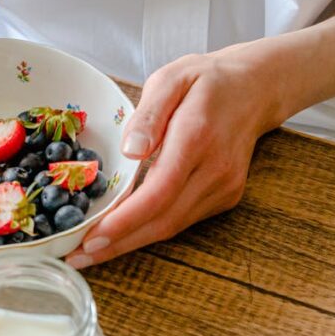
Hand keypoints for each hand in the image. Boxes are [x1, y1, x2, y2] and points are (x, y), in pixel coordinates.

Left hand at [66, 47, 286, 268]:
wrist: (256, 89)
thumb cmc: (206, 80)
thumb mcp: (171, 78)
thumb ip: (148, 114)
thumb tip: (130, 151)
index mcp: (197, 137)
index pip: (159, 191)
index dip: (125, 220)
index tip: (92, 237)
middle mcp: (215, 169)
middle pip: (163, 220)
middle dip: (119, 243)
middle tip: (79, 256)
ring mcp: (224, 187)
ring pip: (172, 226)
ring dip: (131, 243)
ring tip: (92, 251)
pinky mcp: (226, 196)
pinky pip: (183, 220)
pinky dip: (150, 230)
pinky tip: (122, 234)